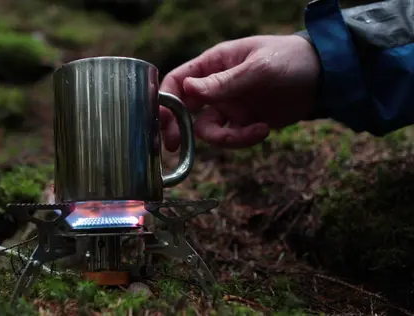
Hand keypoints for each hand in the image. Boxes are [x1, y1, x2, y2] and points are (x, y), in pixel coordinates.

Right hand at [159, 35, 320, 149]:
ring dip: (225, 138)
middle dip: (178, 127)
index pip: (178, 81)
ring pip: (207, 130)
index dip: (165, 100)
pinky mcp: (243, 121)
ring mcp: (228, 105)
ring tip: (254, 131)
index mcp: (213, 64)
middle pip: (183, 109)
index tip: (160, 121)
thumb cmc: (290, 60)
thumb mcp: (258, 69)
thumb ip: (224, 82)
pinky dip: (244, 139)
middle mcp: (215, 86)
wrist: (325, 78)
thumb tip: (187, 88)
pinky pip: (231, 137)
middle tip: (173, 146)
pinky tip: (264, 129)